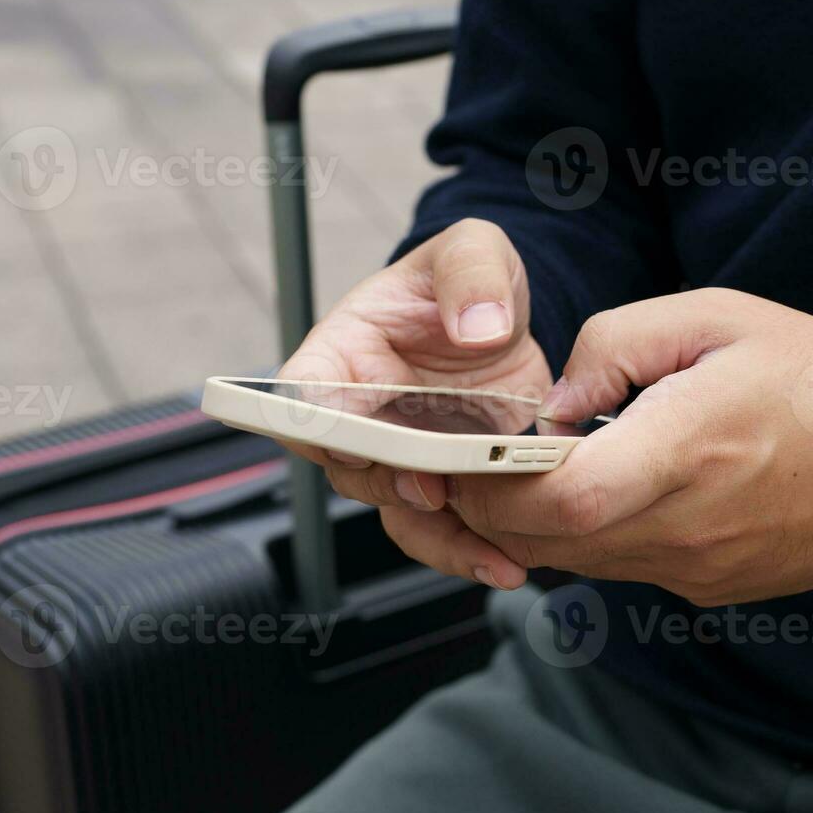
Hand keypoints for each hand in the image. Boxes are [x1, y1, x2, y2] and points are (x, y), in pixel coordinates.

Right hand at [277, 219, 551, 588]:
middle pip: (349, 468)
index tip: (348, 438)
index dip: (318, 424)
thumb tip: (478, 326)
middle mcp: (363, 418)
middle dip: (389, 485)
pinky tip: (509, 563)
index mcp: (341, 357)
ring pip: (400, 514)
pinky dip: (474, 551)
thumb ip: (471, 273)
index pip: (302, 397)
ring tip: (492, 556)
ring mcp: (405, 458)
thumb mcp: (473, 250)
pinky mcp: (450, 485)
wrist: (501, 324)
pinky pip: (446, 531)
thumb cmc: (463, 281)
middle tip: (432, 490)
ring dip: (441, 539)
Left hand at [445, 289, 812, 604]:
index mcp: (690, 447)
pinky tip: (616, 492)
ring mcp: (702, 568)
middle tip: (478, 466)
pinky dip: (599, 539)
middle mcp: (691, 525)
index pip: (564, 500)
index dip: (499, 487)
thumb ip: (617, 344)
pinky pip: (628, 570)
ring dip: (544, 526)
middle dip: (497, 511)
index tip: (475, 454)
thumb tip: (553, 406)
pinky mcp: (713, 588)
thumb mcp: (718, 316)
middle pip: (554, 544)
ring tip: (541, 473)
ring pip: (584, 564)